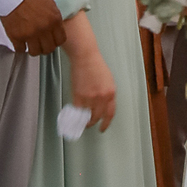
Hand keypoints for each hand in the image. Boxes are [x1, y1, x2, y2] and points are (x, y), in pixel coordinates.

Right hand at [1, 0, 66, 54]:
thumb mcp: (50, 4)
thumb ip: (54, 18)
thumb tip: (55, 29)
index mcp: (54, 20)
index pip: (61, 40)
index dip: (55, 41)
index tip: (51, 41)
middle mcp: (44, 29)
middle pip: (49, 48)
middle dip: (45, 47)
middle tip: (40, 43)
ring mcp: (30, 34)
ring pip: (35, 52)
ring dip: (33, 49)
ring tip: (30, 43)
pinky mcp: (17, 37)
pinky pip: (21, 49)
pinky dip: (20, 47)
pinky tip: (20, 41)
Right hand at [64, 12, 116, 130]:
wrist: (85, 57)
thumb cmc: (97, 66)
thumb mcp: (108, 81)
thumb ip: (107, 94)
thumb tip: (102, 107)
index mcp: (111, 93)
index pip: (110, 113)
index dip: (106, 123)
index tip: (102, 128)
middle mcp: (102, 97)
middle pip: (97, 116)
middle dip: (94, 122)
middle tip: (90, 124)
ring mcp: (90, 98)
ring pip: (87, 115)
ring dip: (84, 120)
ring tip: (82, 120)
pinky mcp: (78, 96)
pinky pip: (77, 111)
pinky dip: (76, 114)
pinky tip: (75, 115)